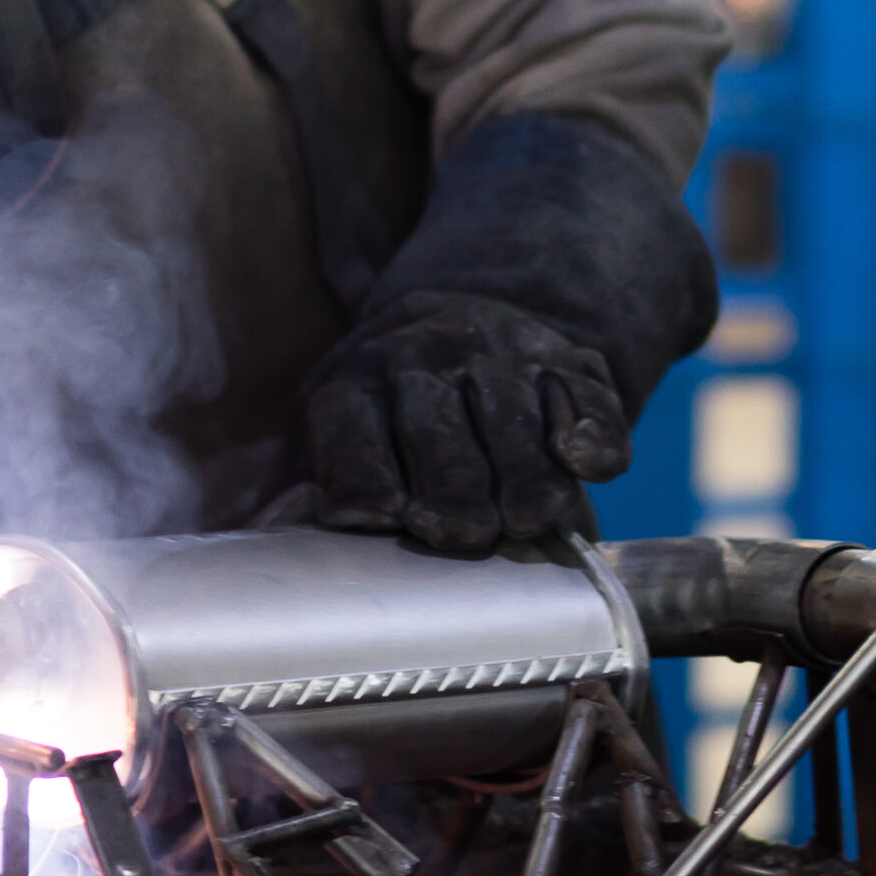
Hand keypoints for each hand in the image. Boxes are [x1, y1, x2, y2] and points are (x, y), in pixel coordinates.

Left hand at [301, 291, 630, 556]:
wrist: (463, 318)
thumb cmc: (387, 415)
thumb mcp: (333, 436)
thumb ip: (312, 493)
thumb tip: (283, 557)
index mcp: (354, 383)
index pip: (354, 435)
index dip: (369, 485)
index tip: (389, 522)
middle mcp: (425, 356)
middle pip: (439, 436)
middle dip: (453, 492)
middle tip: (462, 534)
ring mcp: (502, 351)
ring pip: (516, 423)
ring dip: (525, 479)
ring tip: (525, 522)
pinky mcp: (569, 358)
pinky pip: (588, 399)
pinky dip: (592, 432)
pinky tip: (584, 463)